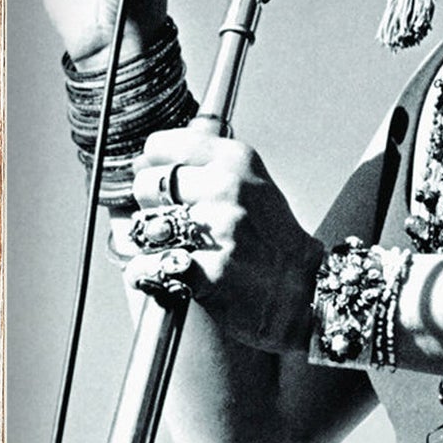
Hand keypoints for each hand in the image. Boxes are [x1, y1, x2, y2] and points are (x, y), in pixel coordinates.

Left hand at [123, 127, 325, 355]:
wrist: (301, 296)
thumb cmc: (270, 243)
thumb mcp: (248, 184)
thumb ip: (201, 167)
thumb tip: (141, 162)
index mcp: (236, 159)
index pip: (158, 147)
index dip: (154, 170)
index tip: (162, 188)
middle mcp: (229, 187)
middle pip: (146, 185)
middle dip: (151, 209)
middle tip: (175, 227)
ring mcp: (221, 228)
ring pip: (144, 226)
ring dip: (148, 244)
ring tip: (174, 253)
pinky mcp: (212, 271)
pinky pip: (147, 265)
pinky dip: (146, 275)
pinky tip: (164, 277)